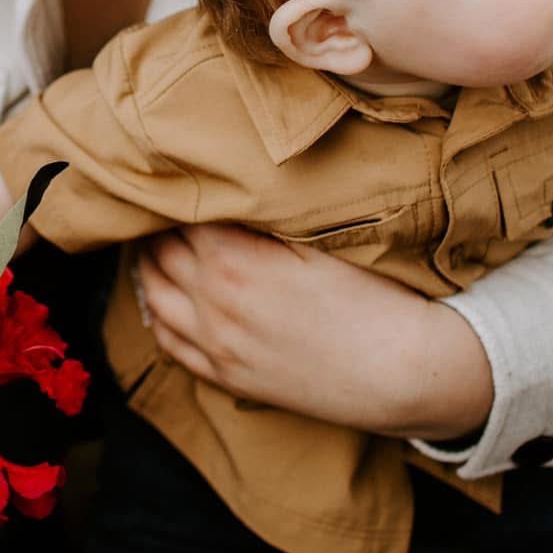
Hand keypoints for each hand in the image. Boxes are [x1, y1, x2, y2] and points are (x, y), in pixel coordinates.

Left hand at [133, 223, 492, 440]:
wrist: (403, 371)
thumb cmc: (372, 296)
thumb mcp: (318, 239)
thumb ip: (264, 215)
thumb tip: (229, 188)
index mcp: (232, 259)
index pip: (178, 213)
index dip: (177, 190)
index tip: (178, 175)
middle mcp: (213, 303)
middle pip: (158, 251)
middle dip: (156, 224)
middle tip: (162, 203)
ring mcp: (216, 345)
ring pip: (154, 296)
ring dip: (149, 266)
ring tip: (155, 243)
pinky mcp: (228, 377)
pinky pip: (170, 343)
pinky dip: (158, 315)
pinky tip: (164, 298)